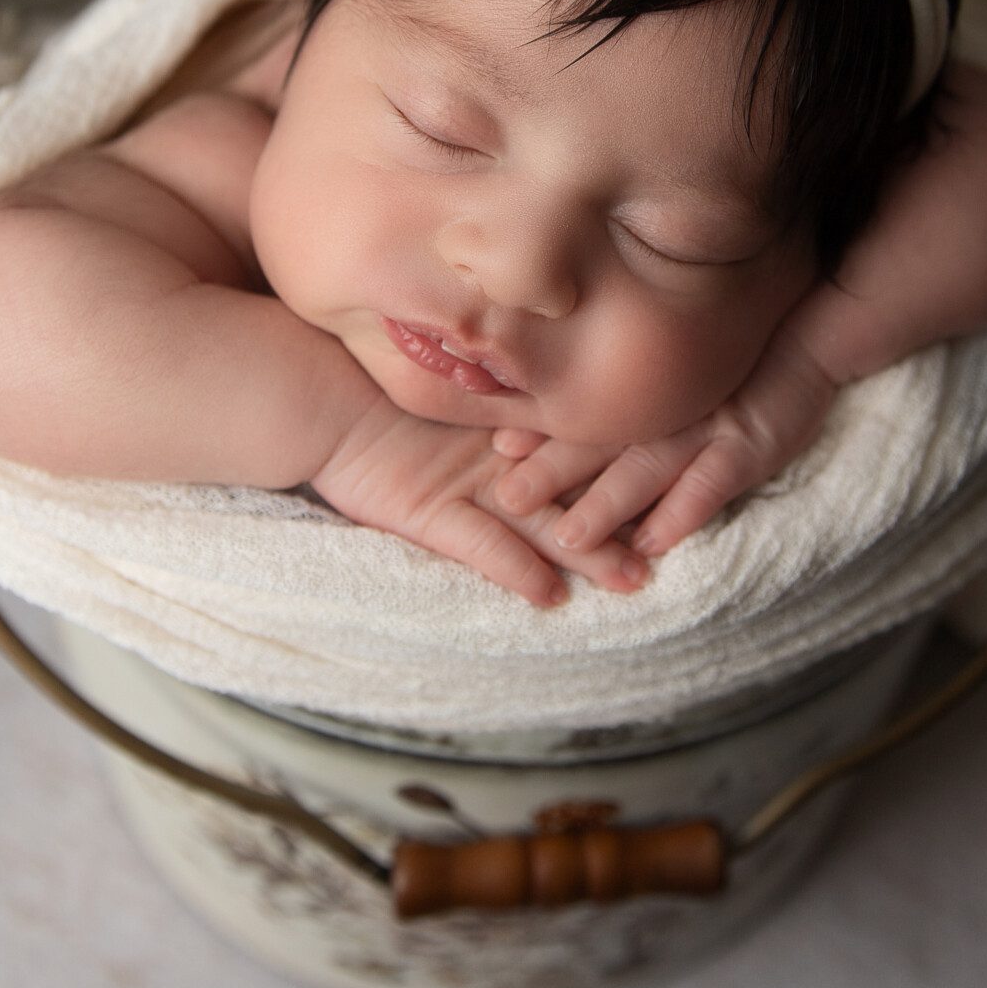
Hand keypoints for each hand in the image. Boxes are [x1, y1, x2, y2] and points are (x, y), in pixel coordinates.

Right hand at [310, 396, 651, 605]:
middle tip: (673, 540)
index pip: (577, 450)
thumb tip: (532, 405)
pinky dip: (516, 570)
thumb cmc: (368, 393)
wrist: (313, 397)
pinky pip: (482, 546)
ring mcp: (466, 485)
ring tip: (632, 579)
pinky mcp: (429, 513)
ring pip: (543, 522)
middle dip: (624, 516)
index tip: (673, 479)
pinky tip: (548, 594)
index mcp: (504, 430)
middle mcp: (497, 457)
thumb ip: (488, 402)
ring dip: (589, 551)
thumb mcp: (440, 399)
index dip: (623, 465)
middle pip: (575, 488)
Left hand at [491, 331, 837, 558]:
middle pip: (604, 443)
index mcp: (654, 391)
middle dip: (554, 473)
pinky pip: (714, 483)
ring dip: (608, 504)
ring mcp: (711, 427)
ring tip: (569, 537)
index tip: (499, 448)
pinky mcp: (753, 446)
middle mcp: (673, 408)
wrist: (817, 328)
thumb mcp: (690, 360)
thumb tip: (573, 392)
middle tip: (508, 498)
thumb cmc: (749, 349)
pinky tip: (654, 541)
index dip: (545, 431)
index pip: (589, 412)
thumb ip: (642, 383)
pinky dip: (683, 512)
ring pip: (649, 468)